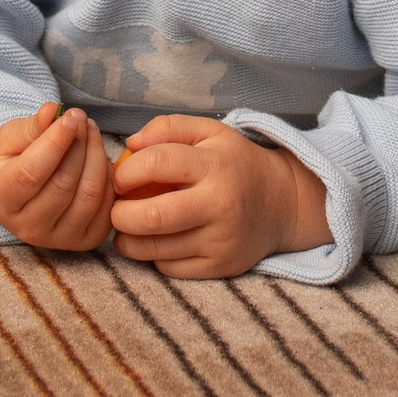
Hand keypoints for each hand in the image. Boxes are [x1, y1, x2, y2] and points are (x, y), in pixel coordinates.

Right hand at [0, 104, 113, 251]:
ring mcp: (57, 239)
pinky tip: (98, 159)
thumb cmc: (14, 161)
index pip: (32, 173)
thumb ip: (32, 126)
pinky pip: (106, 209)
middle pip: (64, 183)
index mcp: (2, 200)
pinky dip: (108, 179)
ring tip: (91, 132)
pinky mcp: (84, 241)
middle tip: (82, 118)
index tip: (70, 117)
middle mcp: (27, 227)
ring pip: (89, 195)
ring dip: (97, 156)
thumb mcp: (11, 139)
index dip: (56, 142)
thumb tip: (52, 110)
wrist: (21, 194)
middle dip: (80, 144)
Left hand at [107, 116, 330, 278]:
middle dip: (119, 214)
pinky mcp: (219, 268)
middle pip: (153, 217)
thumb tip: (130, 144)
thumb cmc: (235, 163)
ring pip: (155, 249)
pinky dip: (153, 256)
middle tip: (115, 208)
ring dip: (127, 240)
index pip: (159, 164)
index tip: (120, 177)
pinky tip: (157, 241)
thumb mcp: (209, 132)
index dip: (127, 171)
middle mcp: (220, 206)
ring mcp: (220, 241)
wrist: (282, 204)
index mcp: (215, 166)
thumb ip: (167, 128)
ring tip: (127, 226)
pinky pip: (168, 268)